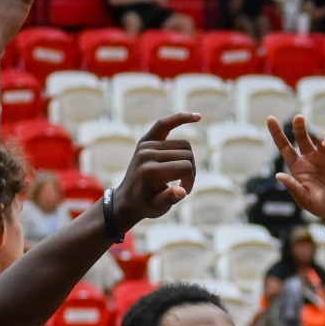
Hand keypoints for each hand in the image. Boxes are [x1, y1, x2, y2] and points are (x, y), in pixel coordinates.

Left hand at [111, 114, 198, 232]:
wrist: (127, 199)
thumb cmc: (145, 205)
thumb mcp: (157, 208)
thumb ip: (169, 199)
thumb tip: (182, 191)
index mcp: (149, 171)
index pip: (185, 167)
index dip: (190, 181)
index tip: (185, 192)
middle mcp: (146, 154)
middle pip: (187, 154)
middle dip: (190, 171)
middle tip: (183, 185)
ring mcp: (145, 145)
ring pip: (184, 145)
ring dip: (188, 159)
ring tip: (181, 175)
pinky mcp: (146, 139)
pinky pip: (166, 124)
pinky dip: (181, 118)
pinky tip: (197, 117)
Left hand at [269, 115, 324, 221]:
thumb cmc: (320, 207)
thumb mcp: (305, 199)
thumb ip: (293, 187)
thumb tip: (278, 176)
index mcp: (298, 166)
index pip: (284, 147)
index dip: (277, 133)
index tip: (270, 119)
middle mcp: (310, 158)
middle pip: (302, 137)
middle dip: (299, 126)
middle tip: (298, 118)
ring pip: (322, 138)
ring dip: (324, 138)